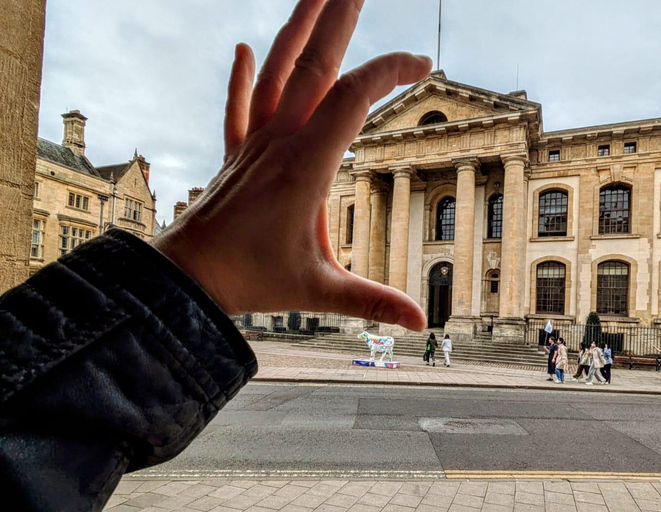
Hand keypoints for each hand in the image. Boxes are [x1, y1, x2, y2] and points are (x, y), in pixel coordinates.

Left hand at [152, 0, 430, 330]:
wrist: (185, 278)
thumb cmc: (250, 281)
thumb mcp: (319, 290)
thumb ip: (372, 302)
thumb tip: (421, 324)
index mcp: (307, 165)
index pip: (355, 97)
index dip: (390, 72)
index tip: (421, 65)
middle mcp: (280, 141)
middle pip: (316, 65)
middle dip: (341, 19)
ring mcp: (255, 143)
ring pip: (279, 72)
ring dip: (299, 29)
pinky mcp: (236, 154)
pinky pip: (239, 106)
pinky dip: (242, 76)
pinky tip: (245, 47)